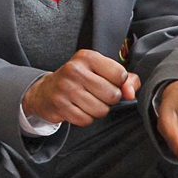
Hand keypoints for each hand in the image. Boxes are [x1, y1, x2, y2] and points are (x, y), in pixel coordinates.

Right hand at [23, 49, 139, 127]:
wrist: (47, 90)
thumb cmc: (79, 80)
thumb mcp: (101, 71)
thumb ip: (125, 79)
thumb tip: (130, 92)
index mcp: (88, 57)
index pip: (120, 74)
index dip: (119, 83)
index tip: (109, 82)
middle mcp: (75, 70)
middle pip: (112, 94)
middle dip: (109, 99)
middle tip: (98, 95)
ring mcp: (66, 87)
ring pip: (101, 110)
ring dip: (98, 110)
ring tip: (88, 102)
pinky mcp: (60, 104)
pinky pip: (86, 119)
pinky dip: (85, 118)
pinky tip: (78, 108)